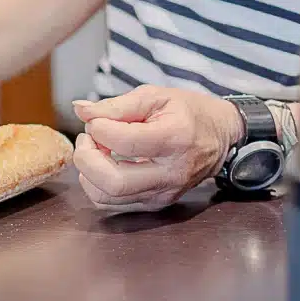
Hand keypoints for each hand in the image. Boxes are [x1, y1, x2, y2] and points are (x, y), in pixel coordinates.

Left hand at [72, 86, 243, 211]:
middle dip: (86, 158)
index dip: (98, 128)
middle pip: (113, 182)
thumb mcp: (155, 96)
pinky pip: (111, 202)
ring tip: (94, 149)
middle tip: (87, 138)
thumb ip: (115, 105)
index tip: (96, 119)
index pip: (124, 143)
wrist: (219, 136)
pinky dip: (96, 183)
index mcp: (176, 139)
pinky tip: (104, 163)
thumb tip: (80, 109)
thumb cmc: (186, 112)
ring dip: (88, 172)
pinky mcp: (155, 204)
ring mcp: (163, 194)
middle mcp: (171, 173)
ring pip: (107, 197)